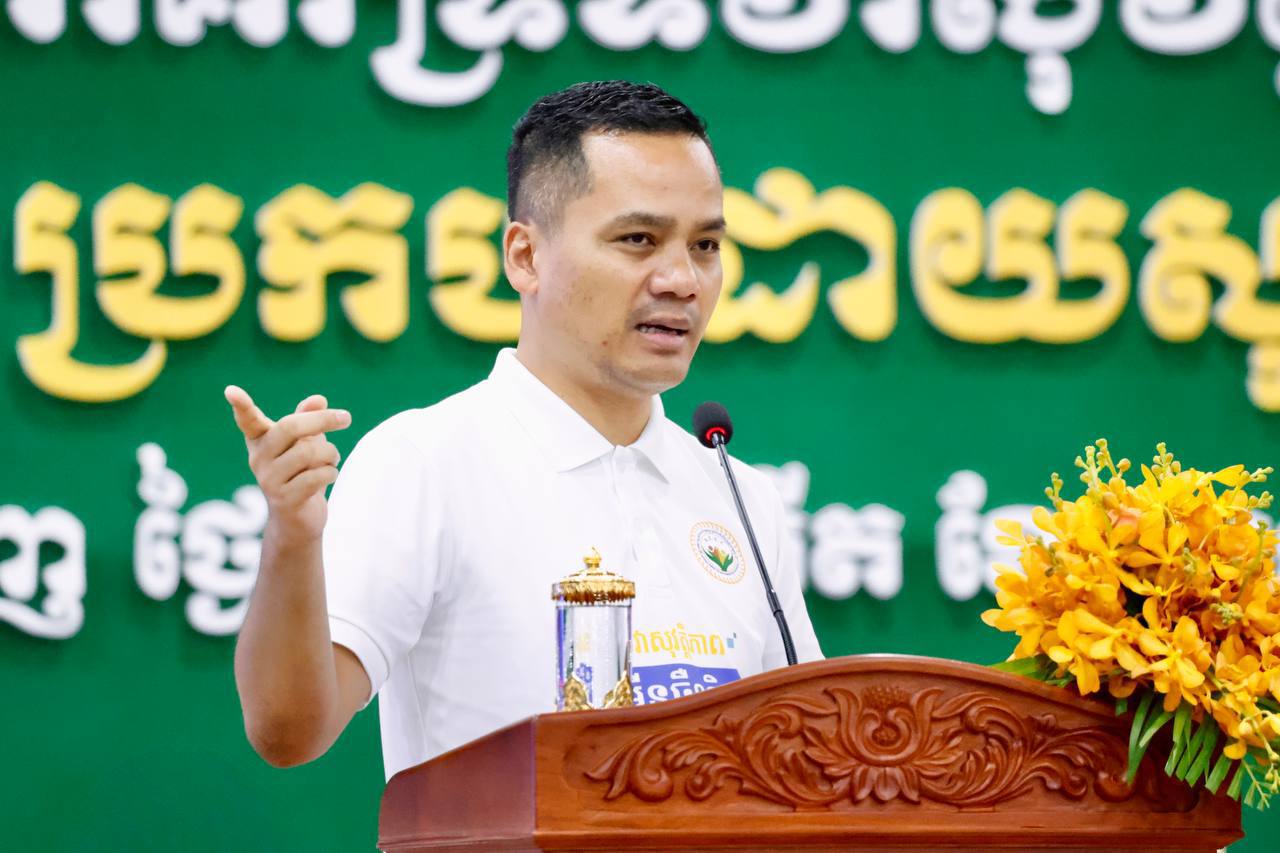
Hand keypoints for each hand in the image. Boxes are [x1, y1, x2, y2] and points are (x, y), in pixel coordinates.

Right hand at [224, 386, 351, 544]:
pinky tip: (329, 476)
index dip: (241, 406)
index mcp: (261, 441)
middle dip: (322, 420)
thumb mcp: (306, 442)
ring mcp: (269, 480)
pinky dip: (331, 472)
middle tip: (346, 417)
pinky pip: (316, 476)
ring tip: (332, 459)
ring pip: (309, 452)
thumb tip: (318, 399)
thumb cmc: (302, 473)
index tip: (230, 391)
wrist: (298, 520)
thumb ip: (309, 418)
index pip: (248, 421)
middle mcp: (259, 459)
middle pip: (289, 427)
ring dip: (331, 453)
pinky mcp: (285, 500)